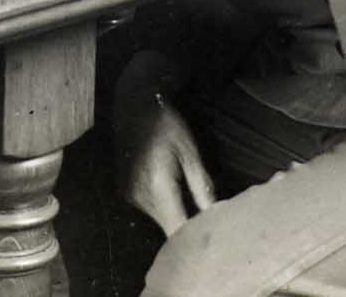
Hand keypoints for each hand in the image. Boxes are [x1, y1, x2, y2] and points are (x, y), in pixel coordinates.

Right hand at [112, 56, 214, 236]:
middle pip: (169, 228)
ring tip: (198, 212)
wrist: (134, 105)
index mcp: (157, 187)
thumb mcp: (190, 151)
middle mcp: (140, 197)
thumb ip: (202, 186)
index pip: (178, 229)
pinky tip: (179, 199)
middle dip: (190, 230)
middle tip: (213, 227)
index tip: (214, 240)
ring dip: (178, 219)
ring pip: (161, 221)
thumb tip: (216, 214)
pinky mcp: (128, 193)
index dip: (196, 240)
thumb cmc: (166, 124)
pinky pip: (152, 211)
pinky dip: (167, 209)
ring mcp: (131, 196)